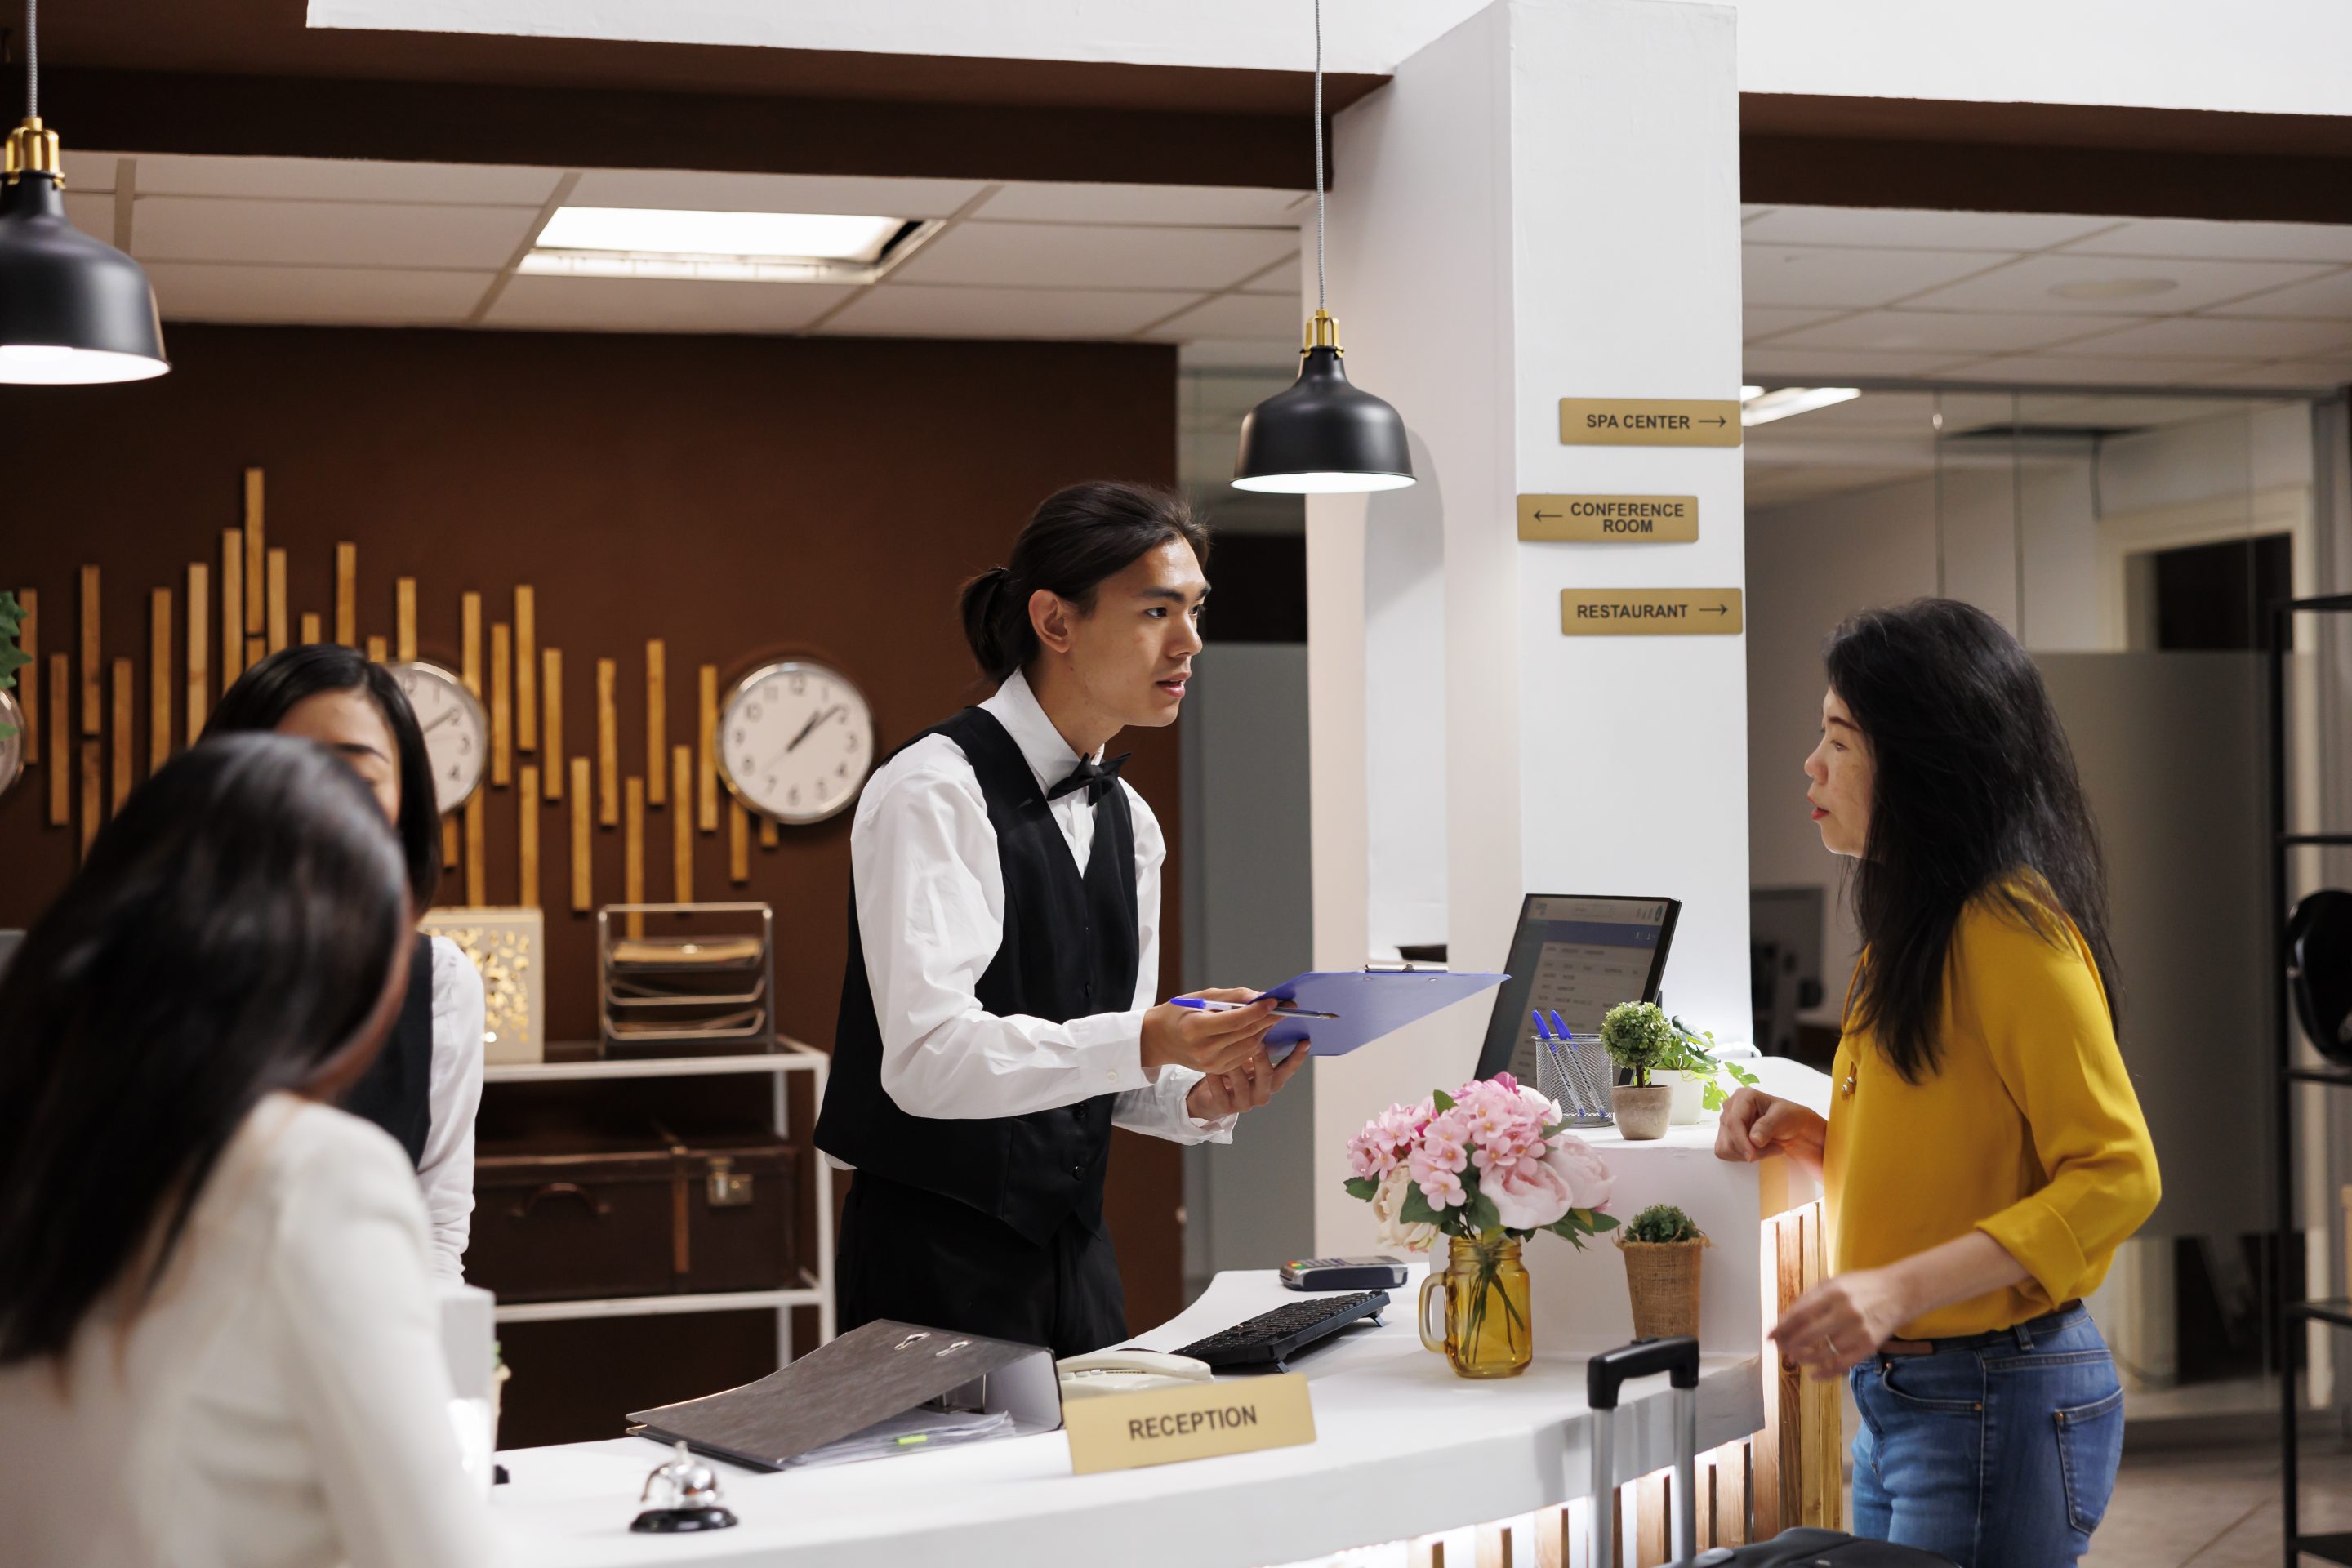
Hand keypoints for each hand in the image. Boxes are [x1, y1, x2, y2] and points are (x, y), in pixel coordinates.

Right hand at [1141, 989, 1280, 1080]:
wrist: (1160, 1039)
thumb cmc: (1180, 1012)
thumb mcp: (1201, 997)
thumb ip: (1232, 997)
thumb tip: (1261, 997)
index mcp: (1195, 1028)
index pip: (1236, 1020)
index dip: (1258, 1010)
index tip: (1275, 1000)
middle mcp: (1203, 1049)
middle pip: (1246, 1034)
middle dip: (1268, 1019)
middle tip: (1286, 1007)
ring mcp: (1210, 1063)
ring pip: (1250, 1046)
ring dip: (1265, 1030)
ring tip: (1274, 1016)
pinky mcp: (1217, 1070)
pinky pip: (1245, 1055)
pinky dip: (1255, 1041)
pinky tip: (1259, 1030)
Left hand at [1186, 1043, 1310, 1119]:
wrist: (1210, 1094)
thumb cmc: (1232, 1069)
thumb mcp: (1248, 1055)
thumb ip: (1260, 1040)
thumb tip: (1269, 1014)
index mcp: (1270, 1079)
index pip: (1288, 1068)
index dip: (1297, 1056)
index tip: (1305, 1040)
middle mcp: (1261, 1092)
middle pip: (1268, 1076)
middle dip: (1262, 1058)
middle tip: (1258, 1042)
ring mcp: (1244, 1102)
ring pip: (1242, 1084)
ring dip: (1235, 1067)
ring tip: (1225, 1052)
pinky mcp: (1224, 1107)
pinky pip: (1220, 1092)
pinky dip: (1215, 1079)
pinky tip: (1209, 1069)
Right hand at [1714, 1087, 1826, 1177]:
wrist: (1794, 1128)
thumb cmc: (1790, 1118)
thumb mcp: (1783, 1117)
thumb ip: (1767, 1126)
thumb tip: (1753, 1140)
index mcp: (1743, 1096)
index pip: (1734, 1121)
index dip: (1741, 1141)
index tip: (1752, 1156)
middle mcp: (1731, 1107)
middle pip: (1730, 1136)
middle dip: (1750, 1149)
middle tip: (1774, 1149)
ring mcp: (1726, 1121)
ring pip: (1726, 1147)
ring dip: (1748, 1153)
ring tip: (1768, 1148)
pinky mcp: (1725, 1135)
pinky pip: (1725, 1152)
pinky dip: (1741, 1156)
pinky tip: (1757, 1150)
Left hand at [1771, 1266, 1913, 1378]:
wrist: (1898, 1293)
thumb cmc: (1860, 1286)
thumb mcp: (1834, 1282)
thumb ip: (1810, 1299)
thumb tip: (1786, 1320)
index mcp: (1832, 1292)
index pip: (1799, 1314)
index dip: (1782, 1328)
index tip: (1769, 1337)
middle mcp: (1845, 1312)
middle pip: (1808, 1335)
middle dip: (1789, 1345)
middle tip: (1781, 1349)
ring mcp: (1858, 1331)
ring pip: (1823, 1352)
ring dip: (1804, 1358)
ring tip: (1795, 1358)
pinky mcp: (1869, 1346)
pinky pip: (1842, 1364)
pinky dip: (1825, 1372)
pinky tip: (1814, 1374)